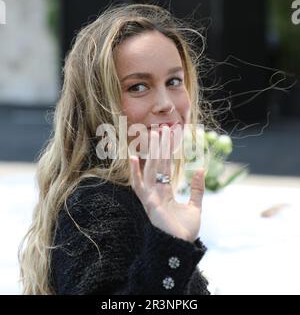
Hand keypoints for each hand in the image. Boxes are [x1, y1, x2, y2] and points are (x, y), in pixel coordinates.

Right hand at [129, 127, 204, 242]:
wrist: (182, 246)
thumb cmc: (185, 230)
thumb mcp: (195, 205)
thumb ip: (196, 188)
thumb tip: (200, 169)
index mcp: (165, 193)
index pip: (165, 168)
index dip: (166, 154)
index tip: (168, 139)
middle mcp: (156, 192)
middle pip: (156, 165)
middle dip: (158, 148)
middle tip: (160, 129)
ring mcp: (151, 197)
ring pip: (150, 170)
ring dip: (151, 153)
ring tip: (153, 134)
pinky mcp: (148, 203)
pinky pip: (139, 185)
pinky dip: (135, 172)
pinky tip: (134, 158)